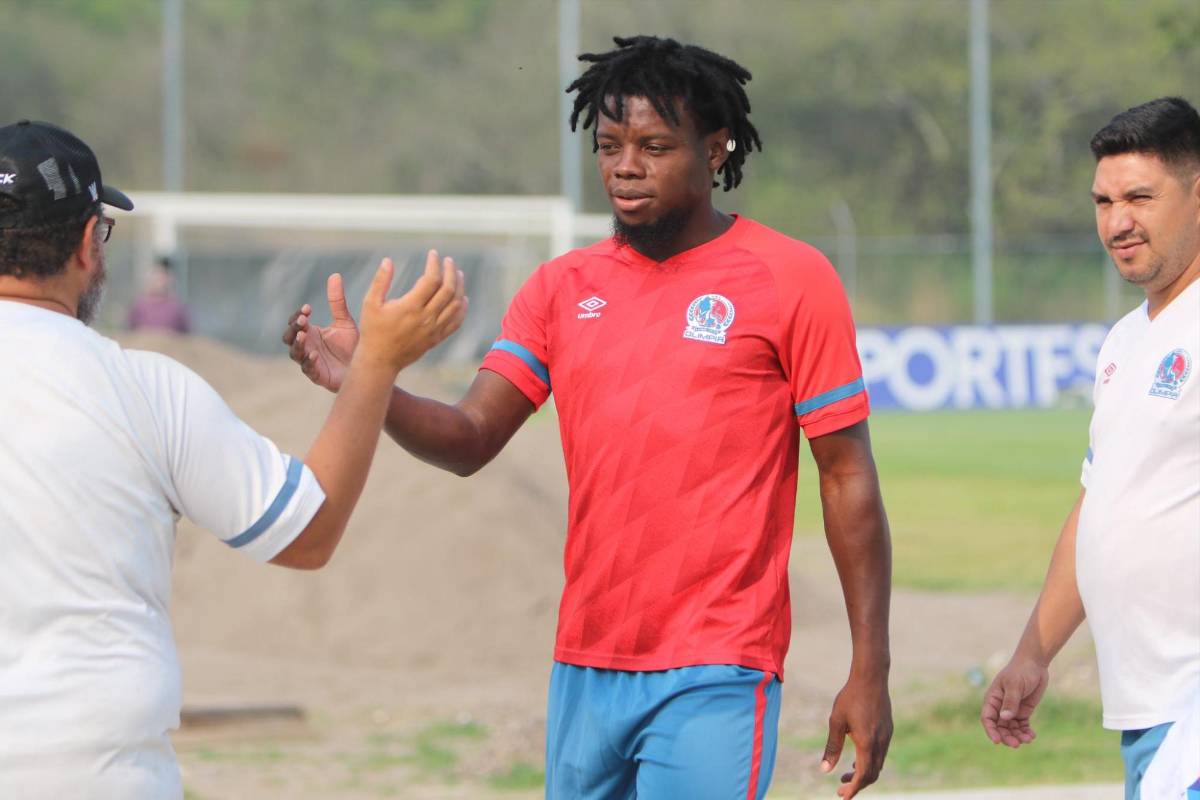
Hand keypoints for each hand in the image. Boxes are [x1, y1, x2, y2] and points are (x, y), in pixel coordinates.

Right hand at [283, 272, 359, 391]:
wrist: (367, 367)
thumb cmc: (353, 346)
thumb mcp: (344, 322)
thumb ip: (337, 302)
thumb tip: (334, 275)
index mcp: (311, 333)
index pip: (296, 322)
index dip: (298, 315)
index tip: (308, 308)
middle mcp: (307, 347)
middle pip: (288, 337)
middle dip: (293, 328)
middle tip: (303, 320)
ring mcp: (310, 361)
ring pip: (294, 353)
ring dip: (297, 344)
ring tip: (303, 336)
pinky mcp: (318, 375)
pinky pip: (308, 369)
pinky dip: (309, 362)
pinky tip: (315, 354)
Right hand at [355, 250, 466, 373]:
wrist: (380, 360)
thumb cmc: (373, 330)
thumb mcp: (370, 303)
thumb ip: (380, 281)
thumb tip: (387, 260)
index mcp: (410, 307)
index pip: (431, 279)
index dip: (434, 264)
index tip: (433, 254)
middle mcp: (425, 318)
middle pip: (448, 290)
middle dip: (451, 271)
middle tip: (449, 261)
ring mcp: (434, 329)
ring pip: (456, 304)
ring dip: (460, 286)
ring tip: (457, 274)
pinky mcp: (437, 338)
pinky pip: (456, 322)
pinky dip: (462, 308)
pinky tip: (462, 298)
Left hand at [821, 676, 892, 797]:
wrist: (871, 678)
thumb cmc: (850, 697)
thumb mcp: (836, 722)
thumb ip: (832, 747)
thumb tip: (825, 770)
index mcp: (867, 743)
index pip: (863, 776)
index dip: (853, 789)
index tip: (842, 796)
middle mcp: (881, 743)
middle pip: (872, 774)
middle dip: (857, 785)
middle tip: (841, 789)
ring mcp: (887, 737)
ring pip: (878, 765)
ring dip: (864, 773)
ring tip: (846, 775)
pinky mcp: (888, 730)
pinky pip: (881, 754)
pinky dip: (870, 762)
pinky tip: (857, 759)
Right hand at [981, 657, 1047, 747]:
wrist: (1034, 664)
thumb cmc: (1021, 671)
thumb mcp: (1015, 685)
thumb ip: (1010, 702)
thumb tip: (1004, 718)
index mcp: (993, 699)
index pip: (988, 718)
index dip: (991, 730)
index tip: (997, 741)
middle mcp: (1000, 706)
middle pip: (1000, 727)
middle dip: (1007, 737)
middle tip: (1017, 744)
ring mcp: (1012, 710)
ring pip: (1011, 729)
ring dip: (1018, 736)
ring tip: (1028, 739)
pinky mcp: (1023, 711)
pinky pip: (1022, 726)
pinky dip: (1026, 732)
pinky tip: (1032, 736)